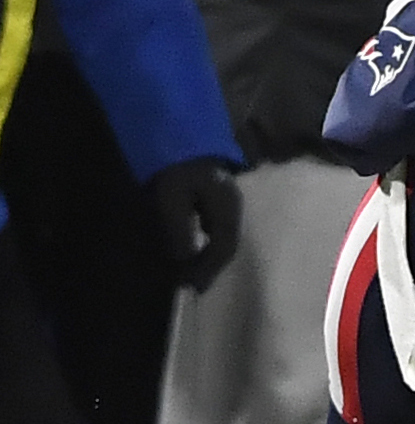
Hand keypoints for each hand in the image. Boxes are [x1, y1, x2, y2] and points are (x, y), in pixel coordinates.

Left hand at [146, 159, 241, 292]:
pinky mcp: (219, 198)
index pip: (224, 247)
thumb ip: (179, 232)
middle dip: (210, 266)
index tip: (190, 287)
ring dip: (210, 255)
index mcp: (228, 208)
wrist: (177, 137)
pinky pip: (218, 227)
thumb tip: (184, 262)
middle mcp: (234, 207)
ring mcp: (229, 201)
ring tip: (193, 269)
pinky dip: (208, 242)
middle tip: (192, 283)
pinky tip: (196, 246)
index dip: (207, 270)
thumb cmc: (176, 169)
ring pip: (224, 236)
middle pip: (228, 244)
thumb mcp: (172, 200)